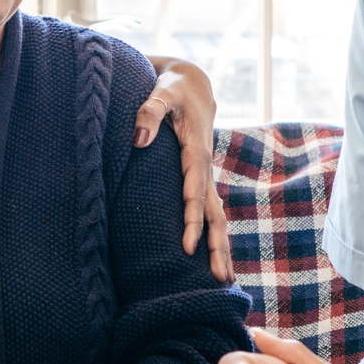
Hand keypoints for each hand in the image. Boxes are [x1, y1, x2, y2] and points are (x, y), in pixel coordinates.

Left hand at [137, 58, 232, 282]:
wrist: (191, 83)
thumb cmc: (171, 88)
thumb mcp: (161, 92)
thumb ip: (149, 111)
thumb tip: (138, 138)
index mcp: (197, 150)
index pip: (195, 191)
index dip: (192, 218)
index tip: (189, 247)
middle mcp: (205, 167)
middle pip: (214, 212)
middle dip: (217, 244)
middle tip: (218, 278)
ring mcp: (206, 174)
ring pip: (217, 215)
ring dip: (221, 246)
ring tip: (225, 280)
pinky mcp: (201, 178)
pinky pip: (211, 210)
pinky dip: (215, 234)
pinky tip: (216, 258)